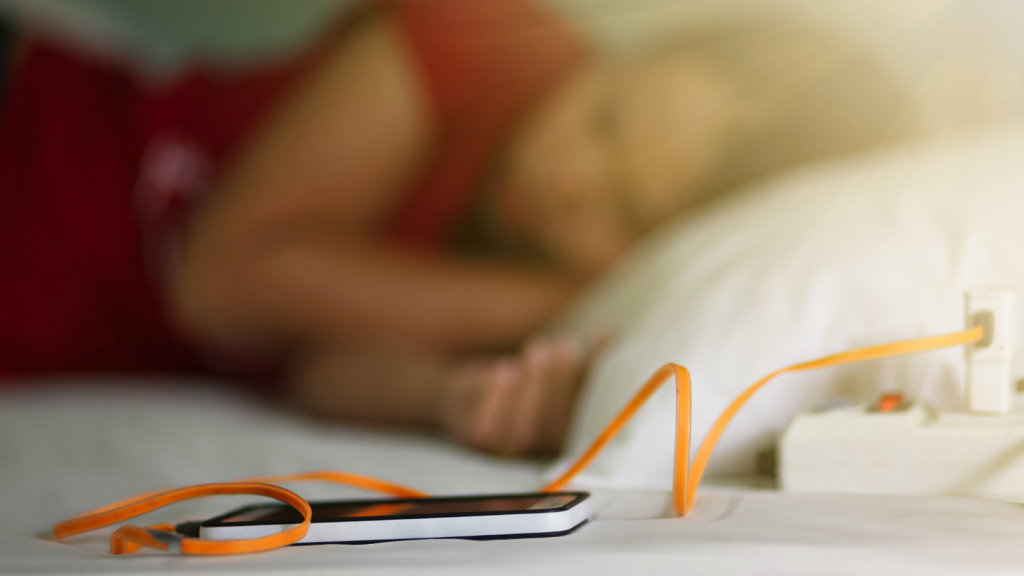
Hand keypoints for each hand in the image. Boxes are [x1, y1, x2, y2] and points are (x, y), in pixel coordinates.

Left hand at [439, 336, 604, 456]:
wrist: (460, 396)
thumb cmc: (516, 385)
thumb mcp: (548, 378)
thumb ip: (578, 367)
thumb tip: (609, 335)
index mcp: (560, 443)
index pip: (584, 425)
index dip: (591, 389)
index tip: (595, 352)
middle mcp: (536, 456)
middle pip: (554, 429)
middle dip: (562, 385)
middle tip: (565, 347)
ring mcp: (504, 452)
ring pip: (524, 430)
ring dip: (535, 387)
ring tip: (539, 349)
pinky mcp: (474, 439)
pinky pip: (487, 425)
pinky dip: (499, 395)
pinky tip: (506, 367)